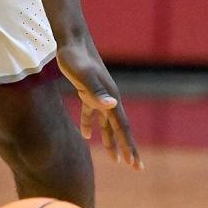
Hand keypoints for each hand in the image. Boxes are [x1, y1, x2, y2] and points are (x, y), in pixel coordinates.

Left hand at [57, 37, 141, 169]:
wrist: (71, 40)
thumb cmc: (76, 58)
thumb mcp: (83, 75)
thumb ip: (97, 91)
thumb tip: (112, 105)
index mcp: (111, 97)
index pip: (123, 127)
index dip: (129, 146)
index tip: (135, 164)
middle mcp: (108, 98)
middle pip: (120, 128)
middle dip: (127, 148)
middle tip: (135, 167)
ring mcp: (98, 94)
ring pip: (107, 123)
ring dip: (111, 140)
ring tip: (114, 159)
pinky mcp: (86, 90)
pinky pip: (91, 112)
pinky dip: (90, 124)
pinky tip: (86, 135)